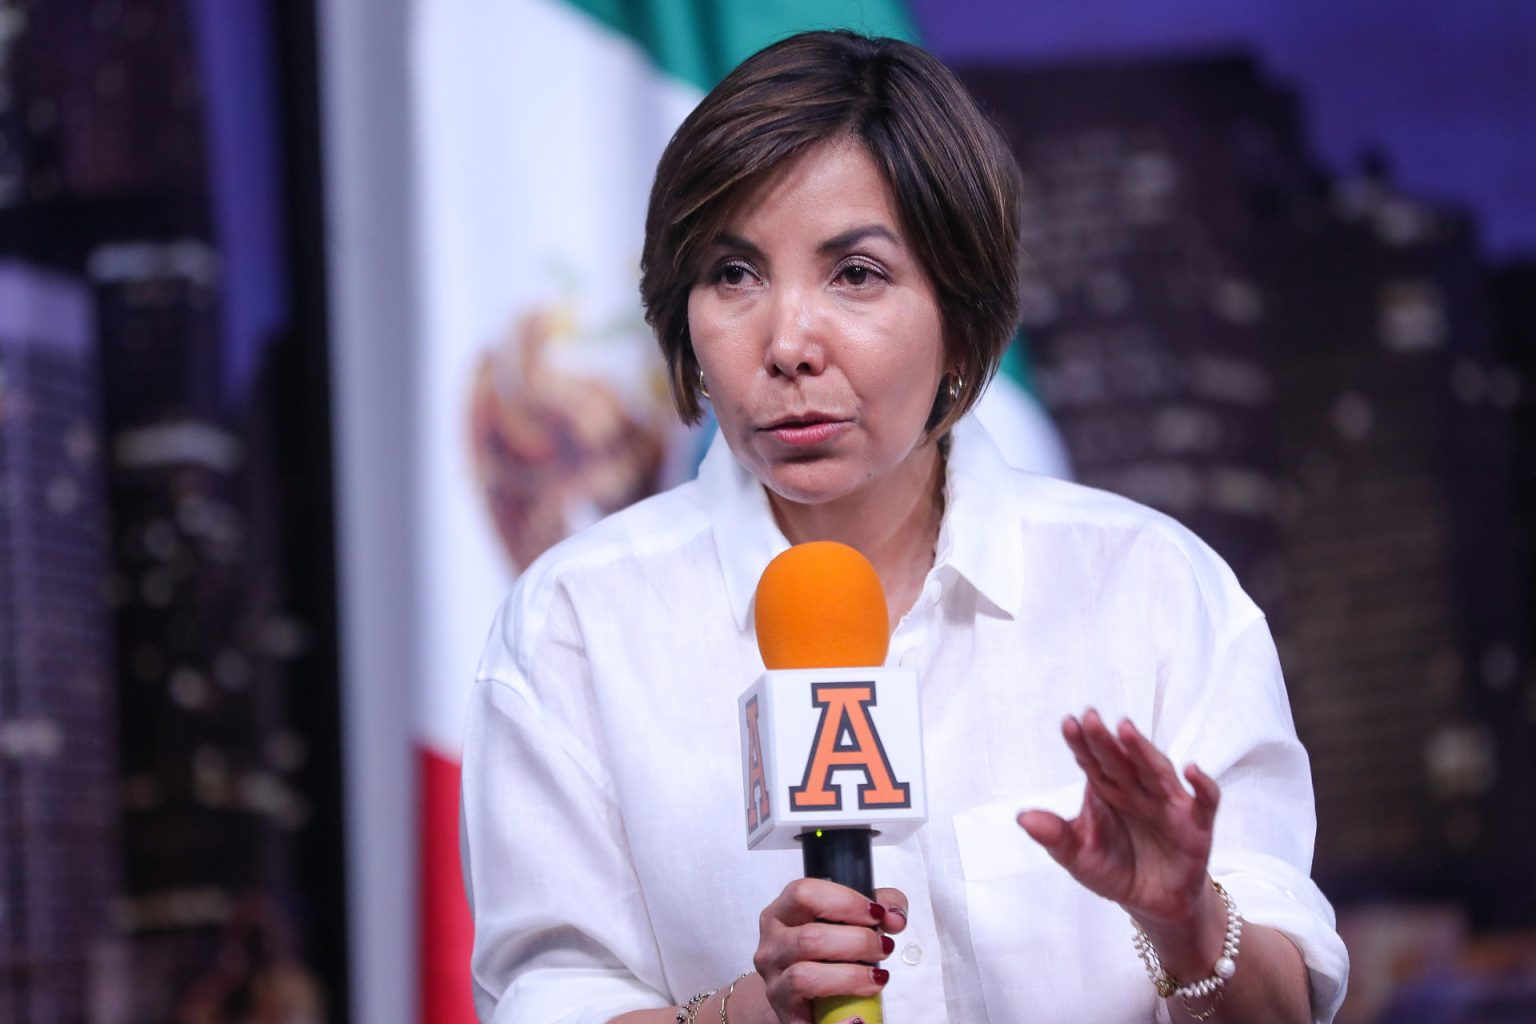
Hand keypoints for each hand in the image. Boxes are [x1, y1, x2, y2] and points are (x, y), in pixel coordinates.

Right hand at [753, 880, 905, 1023]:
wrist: (801, 994)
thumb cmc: (825, 950)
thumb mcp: (848, 918)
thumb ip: (881, 904)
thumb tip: (895, 916)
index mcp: (782, 913)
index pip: (804, 894)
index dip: (844, 901)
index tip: (876, 914)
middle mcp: (772, 946)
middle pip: (809, 938)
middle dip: (857, 942)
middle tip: (883, 947)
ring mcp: (775, 981)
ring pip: (804, 976)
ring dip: (850, 976)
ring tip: (876, 978)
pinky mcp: (786, 1015)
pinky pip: (808, 1019)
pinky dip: (839, 1020)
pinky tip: (858, 1017)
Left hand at [1017, 709, 1218, 928]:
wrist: (1151, 903)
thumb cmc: (1114, 869)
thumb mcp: (1079, 857)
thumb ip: (1055, 837)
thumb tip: (1022, 818)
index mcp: (1107, 790)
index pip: (1092, 762)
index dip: (1081, 743)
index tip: (1068, 723)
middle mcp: (1137, 790)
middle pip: (1121, 760)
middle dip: (1106, 740)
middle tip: (1090, 717)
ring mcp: (1167, 804)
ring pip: (1156, 771)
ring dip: (1143, 750)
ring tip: (1126, 729)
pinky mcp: (1196, 826)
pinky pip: (1205, 801)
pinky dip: (1202, 785)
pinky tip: (1191, 770)